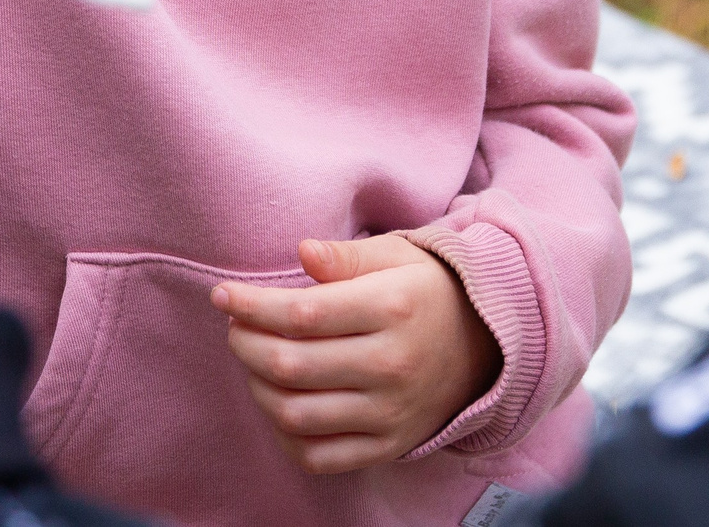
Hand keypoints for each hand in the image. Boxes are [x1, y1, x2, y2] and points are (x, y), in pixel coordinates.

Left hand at [213, 234, 500, 474]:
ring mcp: (389, 413)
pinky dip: (285, 436)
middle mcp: (391, 365)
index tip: (223, 295)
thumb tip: (303, 252)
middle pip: (291, 365)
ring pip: (296, 413)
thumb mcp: (396, 256)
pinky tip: (278, 403)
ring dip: (258, 388)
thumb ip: (346, 257)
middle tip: (235, 328)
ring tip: (254, 362)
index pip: (302, 314)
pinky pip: (319, 456)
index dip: (251, 306)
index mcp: (392, 309)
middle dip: (245, 345)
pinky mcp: (388, 446)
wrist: (485, 347)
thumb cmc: (425, 291)